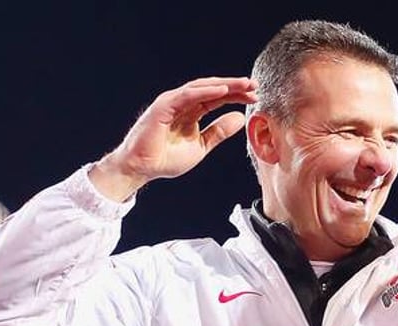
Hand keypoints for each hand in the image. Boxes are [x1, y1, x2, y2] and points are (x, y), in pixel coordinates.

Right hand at [90, 77, 257, 201]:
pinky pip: (187, 95)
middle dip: (234, 86)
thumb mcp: (201, 146)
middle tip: (254, 84)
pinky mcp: (164, 106)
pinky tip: (222, 90)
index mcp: (191, 111)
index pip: (217, 99)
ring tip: (243, 84)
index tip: (255, 96)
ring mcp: (172, 102)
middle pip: (212, 89)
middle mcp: (182, 103)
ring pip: (202, 88)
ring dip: (224, 84)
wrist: (142, 168)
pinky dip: (205, 91)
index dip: (236, 96)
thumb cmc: (166, 158)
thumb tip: (240, 118)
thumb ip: (219, 132)